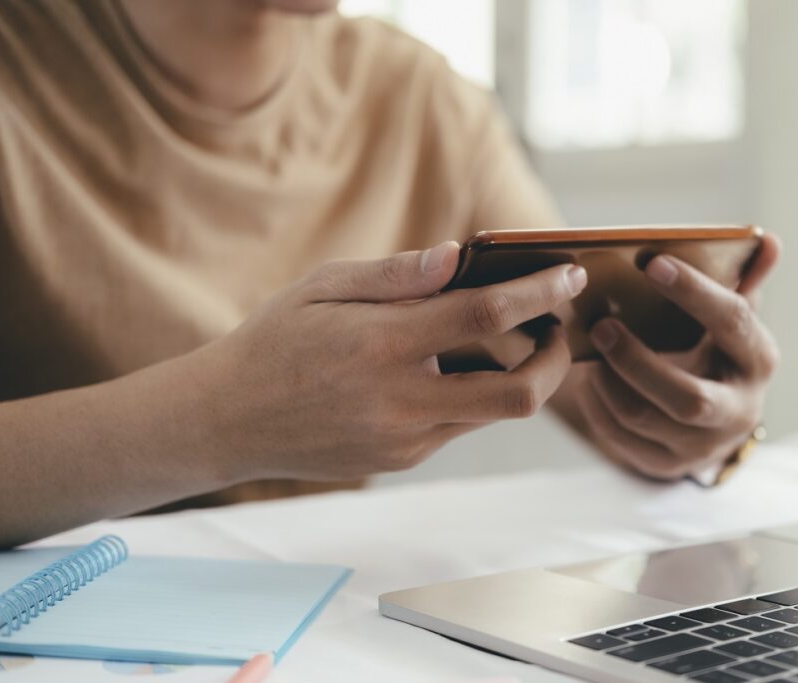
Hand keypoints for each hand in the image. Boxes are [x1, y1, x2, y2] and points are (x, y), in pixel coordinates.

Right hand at [192, 241, 586, 481]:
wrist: (226, 421)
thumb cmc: (274, 341)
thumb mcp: (322, 287)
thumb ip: (394, 274)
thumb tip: (458, 255)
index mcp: (380, 344)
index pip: (484, 313)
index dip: (539, 293)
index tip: (571, 275)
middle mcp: (400, 400)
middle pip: (517, 393)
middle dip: (554, 359)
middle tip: (557, 326)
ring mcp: (403, 440)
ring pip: (491, 413)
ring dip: (516, 376)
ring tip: (511, 339)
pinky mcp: (399, 460)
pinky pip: (457, 426)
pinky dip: (471, 395)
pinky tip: (453, 368)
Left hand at [575, 235, 780, 479]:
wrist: (713, 421)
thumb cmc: (717, 352)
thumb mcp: (733, 320)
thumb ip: (745, 280)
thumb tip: (767, 239)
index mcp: (759, 361)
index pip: (733, 322)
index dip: (694, 292)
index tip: (652, 263)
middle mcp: (738, 411)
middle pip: (687, 397)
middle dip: (637, 360)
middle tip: (600, 325)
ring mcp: (702, 446)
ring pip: (644, 418)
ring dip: (609, 381)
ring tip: (589, 349)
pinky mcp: (666, 465)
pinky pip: (620, 439)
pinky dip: (597, 406)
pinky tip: (588, 379)